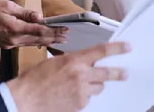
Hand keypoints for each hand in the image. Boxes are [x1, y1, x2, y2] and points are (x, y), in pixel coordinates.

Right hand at [0, 0, 67, 48]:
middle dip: (54, 38)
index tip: (65, 30)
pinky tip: (41, 41)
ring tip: (58, 40)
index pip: (40, 31)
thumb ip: (24, 12)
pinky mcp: (6, 45)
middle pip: (39, 40)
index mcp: (15, 29)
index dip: (54, 31)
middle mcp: (14, 40)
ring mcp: (9, 44)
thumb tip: (39, 16)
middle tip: (66, 36)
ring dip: (46, 41)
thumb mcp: (6, 5)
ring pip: (32, 44)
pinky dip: (35, 42)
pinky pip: (24, 44)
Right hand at [5, 42, 130, 111]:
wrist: (26, 99)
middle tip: (125, 73)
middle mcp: (81, 75)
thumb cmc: (35, 80)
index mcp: (74, 60)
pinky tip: (70, 96)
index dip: (117, 49)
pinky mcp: (80, 105)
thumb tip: (82, 63)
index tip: (127, 47)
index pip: (101, 51)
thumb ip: (71, 62)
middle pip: (107, 73)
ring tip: (81, 86)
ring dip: (94, 86)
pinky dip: (83, 97)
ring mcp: (82, 92)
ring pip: (97, 88)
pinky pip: (88, 99)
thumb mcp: (54, 63)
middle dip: (117, 73)